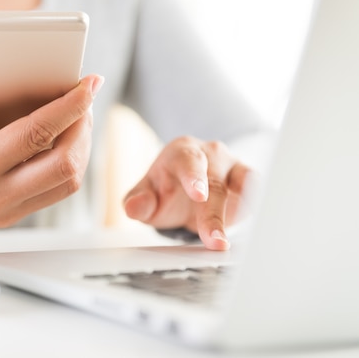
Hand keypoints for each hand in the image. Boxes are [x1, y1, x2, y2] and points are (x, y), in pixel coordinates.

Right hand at [0, 57, 103, 236]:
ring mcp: (6, 210)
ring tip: (79, 118)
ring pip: (66, 183)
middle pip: (63, 165)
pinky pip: (56, 192)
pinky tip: (65, 140)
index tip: (87, 85)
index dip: (67, 108)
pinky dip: (70, 164)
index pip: (33, 136)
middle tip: (85, 100)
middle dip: (83, 128)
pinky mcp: (13, 215)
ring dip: (82, 148)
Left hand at [123, 136, 250, 250]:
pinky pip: (259, 192)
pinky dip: (259, 207)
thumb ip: (138, 202)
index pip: (189, 161)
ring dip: (242, 211)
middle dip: (215, 214)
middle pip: (215, 183)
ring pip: (243, 186)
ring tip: (235, 240)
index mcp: (182, 153)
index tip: (199, 196)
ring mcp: (233, 167)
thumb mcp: (145, 196)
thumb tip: (133, 208)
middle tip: (215, 240)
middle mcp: (211, 155)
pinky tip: (260, 230)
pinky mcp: (249, 182)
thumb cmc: (165, 189)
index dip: (194, 178)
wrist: (185, 190)